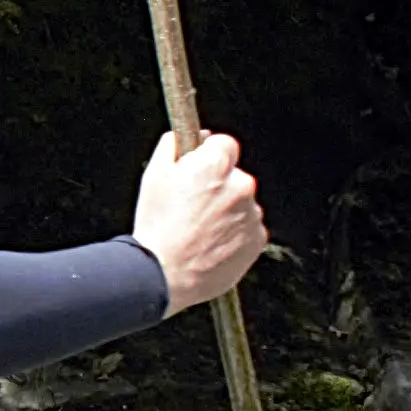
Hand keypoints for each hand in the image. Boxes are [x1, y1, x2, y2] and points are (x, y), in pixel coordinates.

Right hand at [134, 129, 267, 311]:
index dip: (208, 155)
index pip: (225, 144)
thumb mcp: (153, 176)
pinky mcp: (257, 238)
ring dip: (227, 210)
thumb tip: (188, 136)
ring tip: (199, 230)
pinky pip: (248, 227)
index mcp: (215, 165)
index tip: (199, 169)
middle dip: (218, 185)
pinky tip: (211, 243)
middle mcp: (240, 185)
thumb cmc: (157, 227)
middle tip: (193, 206)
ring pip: (241, 203)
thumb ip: (172, 145)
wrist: (165, 274)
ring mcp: (251, 213)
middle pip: (234, 175)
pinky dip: (234, 233)